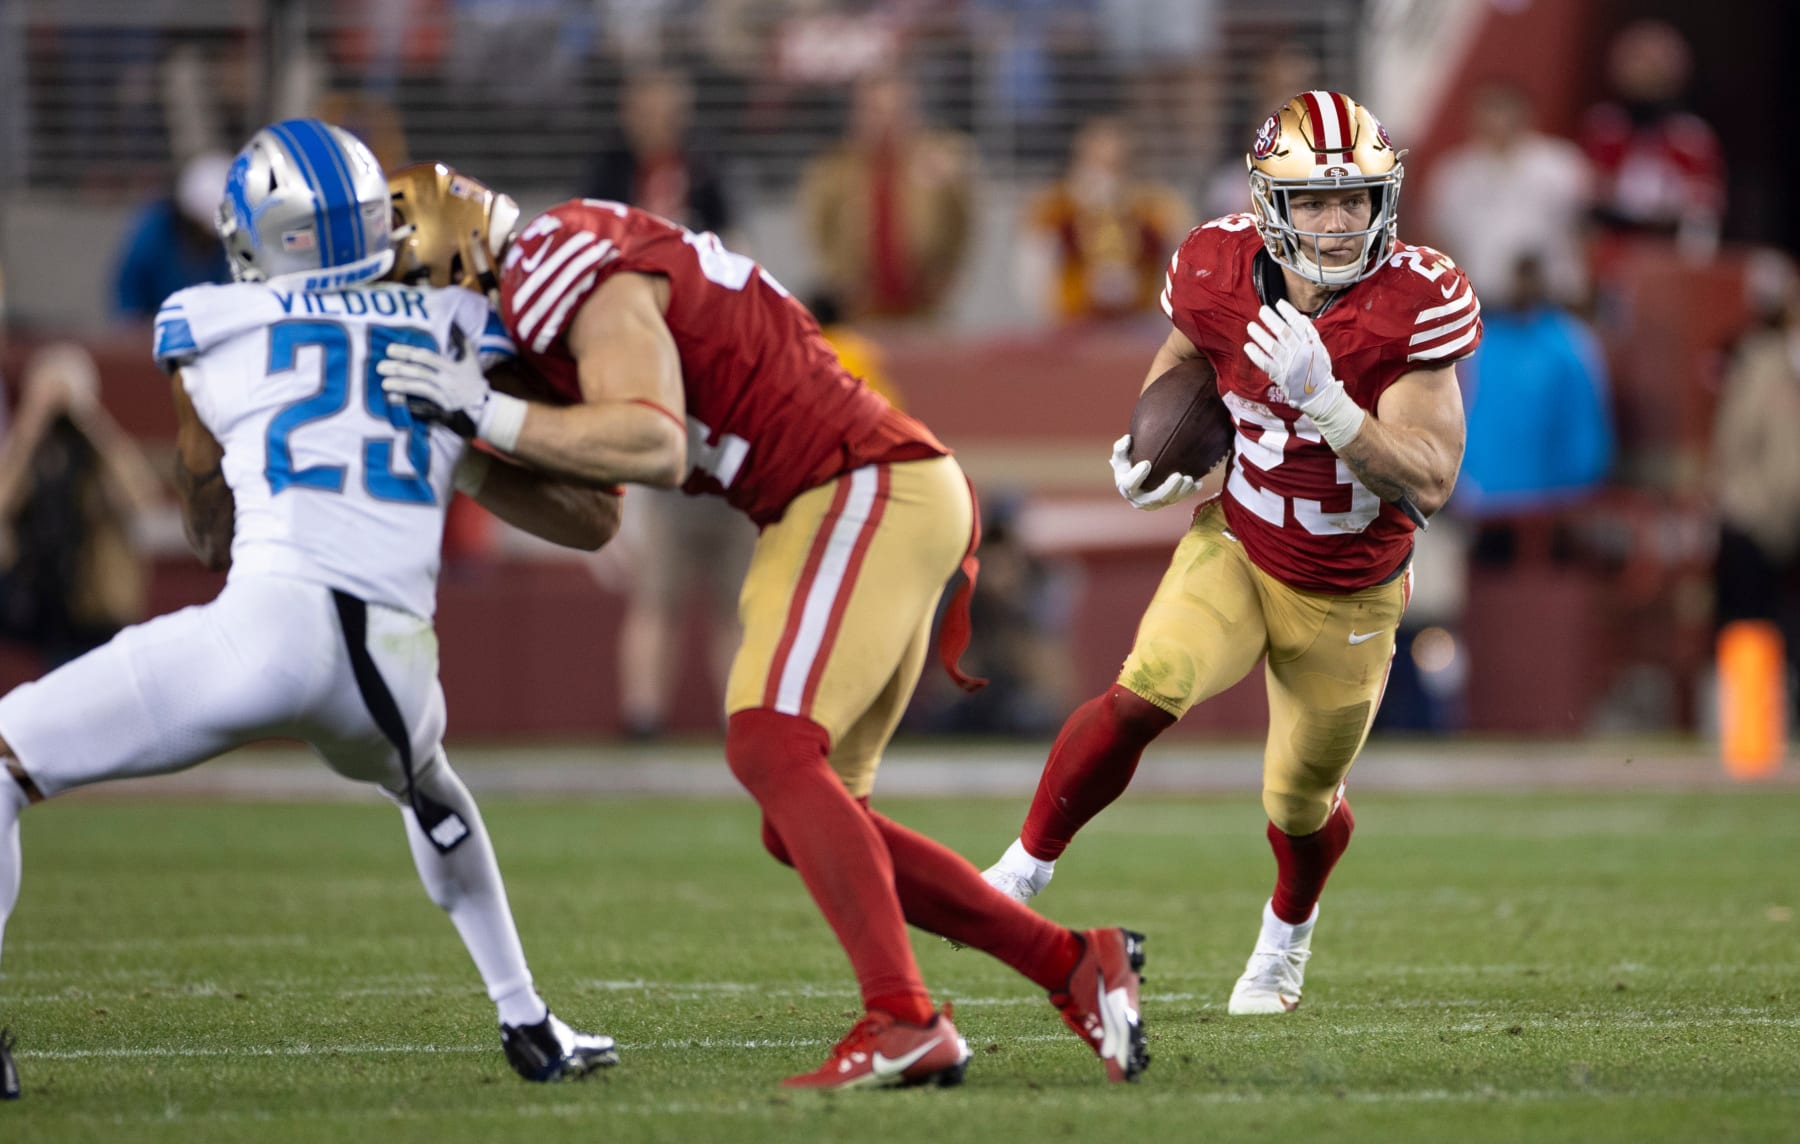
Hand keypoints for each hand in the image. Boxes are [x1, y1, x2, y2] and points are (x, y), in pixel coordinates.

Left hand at [378, 335, 522, 448]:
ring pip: (418, 387)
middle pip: (419, 372)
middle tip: (380, 365)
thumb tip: (454, 323)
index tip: (391, 349)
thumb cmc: (475, 380)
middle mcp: (446, 380)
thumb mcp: (471, 359)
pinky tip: (395, 397)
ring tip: (384, 382)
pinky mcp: (441, 407)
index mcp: (452, 367)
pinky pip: (421, 402)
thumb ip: (461, 341)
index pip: (427, 358)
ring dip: (400, 384)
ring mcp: (443, 395)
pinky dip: (408, 399)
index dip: (409, 353)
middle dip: (399, 368)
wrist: (484, 406)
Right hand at [1109, 434, 1198, 510]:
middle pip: (1155, 498)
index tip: (1146, 463)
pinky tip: (1197, 483)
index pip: (1130, 485)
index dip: (1137, 476)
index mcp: (1126, 488)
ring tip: (1189, 479)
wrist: (1136, 477)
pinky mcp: (1167, 503)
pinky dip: (1189, 492)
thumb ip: (1121, 447)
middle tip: (1178, 475)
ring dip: (1181, 491)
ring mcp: (1155, 503)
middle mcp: (1140, 500)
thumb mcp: (1120, 456)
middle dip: (1168, 488)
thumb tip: (1128, 439)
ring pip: (1170, 500)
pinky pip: (1179, 499)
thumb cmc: (1127, 463)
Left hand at [1243, 299, 1338, 412]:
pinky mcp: (1280, 375)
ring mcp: (1289, 364)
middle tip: (1262, 310)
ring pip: (1272, 346)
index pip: (1299, 324)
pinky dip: (1256, 355)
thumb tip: (1302, 317)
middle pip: (1284, 332)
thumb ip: (1310, 334)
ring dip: (1260, 335)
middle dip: (1271, 320)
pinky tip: (1248, 346)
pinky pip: (1266, 363)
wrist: (1319, 394)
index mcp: (1311, 344)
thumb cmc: (1319, 370)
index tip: (1279, 303)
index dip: (1288, 312)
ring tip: (1250, 326)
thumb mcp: (1320, 350)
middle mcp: (1300, 352)